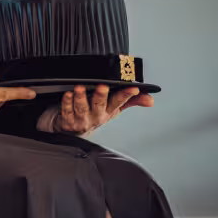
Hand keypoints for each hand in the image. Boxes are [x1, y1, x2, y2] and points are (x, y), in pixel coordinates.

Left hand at [37, 84, 153, 135]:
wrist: (73, 132)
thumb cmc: (95, 116)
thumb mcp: (114, 109)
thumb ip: (131, 101)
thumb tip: (150, 99)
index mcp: (109, 111)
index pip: (119, 102)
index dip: (127, 95)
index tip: (133, 88)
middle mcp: (96, 116)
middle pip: (99, 105)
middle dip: (101, 95)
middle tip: (102, 86)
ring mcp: (82, 119)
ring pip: (82, 108)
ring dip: (80, 97)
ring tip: (79, 88)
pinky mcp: (68, 121)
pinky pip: (67, 111)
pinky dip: (67, 102)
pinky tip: (67, 94)